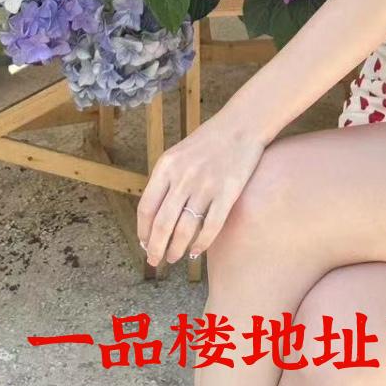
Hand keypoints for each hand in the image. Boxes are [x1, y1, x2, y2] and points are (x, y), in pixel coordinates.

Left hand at [136, 111, 266, 267]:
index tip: (144, 244)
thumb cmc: (209, 140)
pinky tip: (197, 251)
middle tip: (155, 261)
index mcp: (167, 165)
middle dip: (156, 248)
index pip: (147, 207)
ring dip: (177, 249)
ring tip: (174, 257)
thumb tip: (154, 216)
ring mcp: (206, 185)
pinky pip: (211, 227)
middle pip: (163, 224)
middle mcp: (183, 176)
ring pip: (185, 230)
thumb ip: (166, 180)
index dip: (143, 231)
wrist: (242, 124)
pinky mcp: (228, 192)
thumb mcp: (179, 153)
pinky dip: (202, 244)